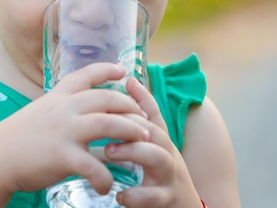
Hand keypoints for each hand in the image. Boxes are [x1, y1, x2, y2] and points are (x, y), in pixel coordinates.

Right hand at [0, 63, 149, 195]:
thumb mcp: (40, 111)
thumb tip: (78, 109)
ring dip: (131, 132)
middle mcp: (64, 108)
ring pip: (109, 124)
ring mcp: (65, 131)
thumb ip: (61, 108)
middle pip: (107, 99)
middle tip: (143, 118)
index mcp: (58, 96)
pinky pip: (95, 166)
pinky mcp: (64, 156)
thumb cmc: (17, 137)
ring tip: (143, 142)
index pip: (86, 74)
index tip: (123, 71)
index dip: (107, 70)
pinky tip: (107, 186)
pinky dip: (105, 178)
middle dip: (130, 107)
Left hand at [102, 78, 201, 207]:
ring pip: (159, 158)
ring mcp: (171, 177)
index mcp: (162, 143)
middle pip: (156, 131)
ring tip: (110, 151)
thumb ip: (136, 130)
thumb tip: (116, 100)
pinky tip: (120, 194)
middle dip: (132, 123)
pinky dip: (136, 195)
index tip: (127, 80)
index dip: (143, 97)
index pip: (155, 114)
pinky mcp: (168, 200)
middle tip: (105, 122)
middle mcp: (169, 155)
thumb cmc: (162, 179)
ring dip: (134, 151)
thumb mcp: (151, 151)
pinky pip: (154, 196)